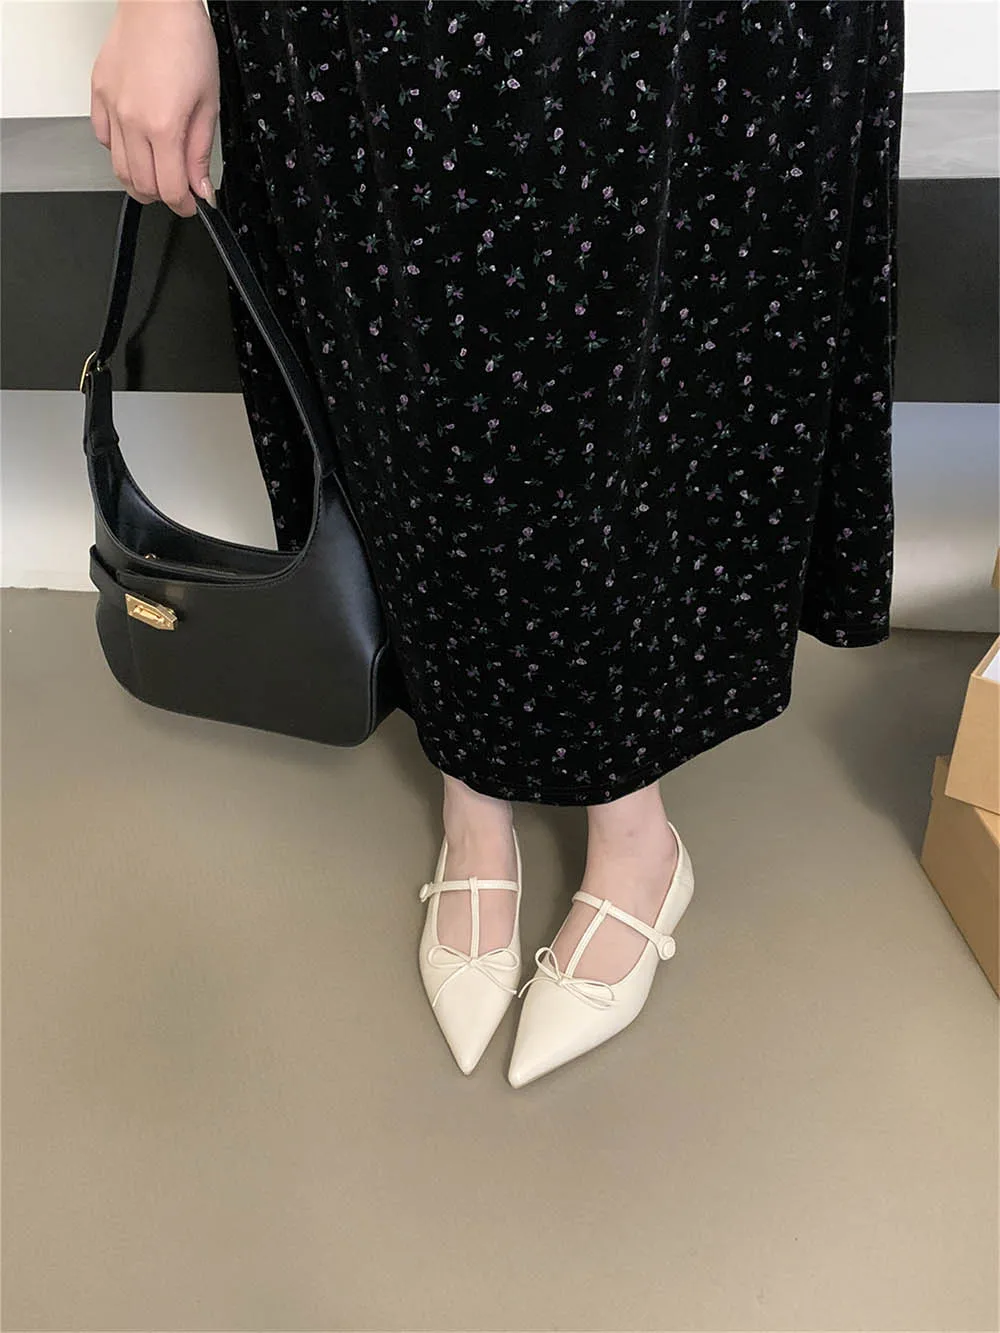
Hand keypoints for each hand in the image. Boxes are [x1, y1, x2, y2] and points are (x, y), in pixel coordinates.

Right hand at [90, 0, 219, 217]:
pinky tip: (136, 144)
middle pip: (141, 185)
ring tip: (158, 173)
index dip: (184, 205)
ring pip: (119, 168)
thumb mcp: (208, 104)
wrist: (158, 3)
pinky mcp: (98, 94)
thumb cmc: (187, 43)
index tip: (193, 205)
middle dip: (163, 196)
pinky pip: (103, 139)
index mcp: (163, 126)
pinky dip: (120, 151)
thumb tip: (201, 189)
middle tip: (179, 190)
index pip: (169, 188)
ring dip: (140, 180)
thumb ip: (200, 153)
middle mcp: (132, 121)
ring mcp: (111, 108)